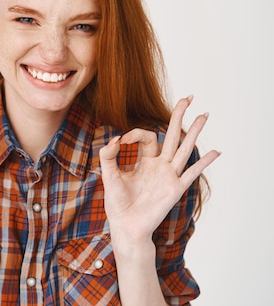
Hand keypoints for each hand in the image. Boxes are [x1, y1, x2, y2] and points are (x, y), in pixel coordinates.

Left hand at [99, 95, 220, 242]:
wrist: (126, 225)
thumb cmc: (117, 203)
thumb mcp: (108, 175)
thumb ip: (108, 156)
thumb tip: (114, 138)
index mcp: (145, 161)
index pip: (147, 137)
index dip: (135, 133)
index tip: (122, 140)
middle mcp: (159, 165)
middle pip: (172, 135)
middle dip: (179, 116)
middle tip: (188, 97)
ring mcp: (169, 176)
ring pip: (184, 149)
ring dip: (194, 132)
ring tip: (204, 114)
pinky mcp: (174, 189)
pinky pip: (191, 173)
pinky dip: (203, 162)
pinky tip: (216, 151)